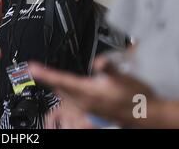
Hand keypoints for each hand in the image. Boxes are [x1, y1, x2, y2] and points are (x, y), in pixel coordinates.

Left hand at [30, 58, 155, 125]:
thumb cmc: (135, 98)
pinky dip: (64, 90)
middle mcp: (83, 102)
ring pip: (63, 95)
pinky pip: (71, 100)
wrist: (146, 116)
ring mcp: (87, 108)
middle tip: (34, 69)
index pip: (60, 81)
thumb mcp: (123, 79)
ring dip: (54, 84)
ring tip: (45, 75)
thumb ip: (108, 68)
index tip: (32, 67)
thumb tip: (98, 62)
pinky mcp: (91, 110)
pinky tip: (65, 87)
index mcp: (88, 93)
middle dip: (46, 78)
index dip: (45, 73)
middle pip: (58, 88)